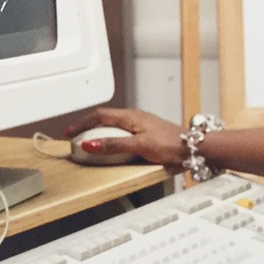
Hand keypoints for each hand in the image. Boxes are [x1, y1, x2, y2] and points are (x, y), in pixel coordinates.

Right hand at [64, 107, 187, 167]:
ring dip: (98, 131)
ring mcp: (141, 124)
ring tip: (88, 141)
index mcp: (130, 117)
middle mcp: (134, 117)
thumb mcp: (138, 146)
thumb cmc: (171, 144)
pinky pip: (122, 131)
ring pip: (113, 124)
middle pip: (104, 118)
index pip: (99, 115)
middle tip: (75, 136)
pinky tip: (111, 145)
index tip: (69, 132)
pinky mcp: (146, 133)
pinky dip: (110, 136)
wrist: (194, 147)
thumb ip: (114, 145)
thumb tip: (90, 143)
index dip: (82, 123)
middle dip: (87, 126)